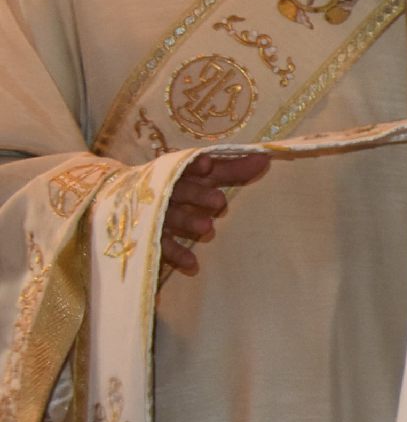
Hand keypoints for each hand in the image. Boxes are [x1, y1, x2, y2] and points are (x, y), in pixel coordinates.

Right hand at [161, 153, 270, 277]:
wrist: (127, 197)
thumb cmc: (182, 184)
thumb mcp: (205, 175)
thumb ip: (233, 169)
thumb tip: (265, 158)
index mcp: (180, 173)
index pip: (187, 166)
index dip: (196, 165)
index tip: (207, 164)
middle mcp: (167, 191)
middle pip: (182, 191)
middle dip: (198, 195)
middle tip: (219, 201)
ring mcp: (157, 213)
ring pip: (172, 216)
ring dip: (188, 222)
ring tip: (207, 227)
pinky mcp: (150, 235)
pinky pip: (163, 245)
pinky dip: (176, 254)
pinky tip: (192, 263)